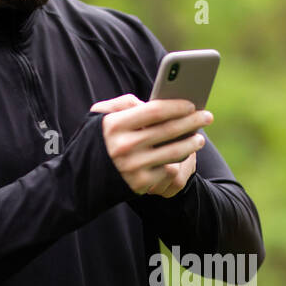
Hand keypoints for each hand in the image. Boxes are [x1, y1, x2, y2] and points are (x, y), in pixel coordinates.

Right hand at [88, 95, 212, 197]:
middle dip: (191, 122)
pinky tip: (185, 154)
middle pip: (168, 131)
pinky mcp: (139, 184)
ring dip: (191, 144)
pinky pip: (166, 169)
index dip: (176, 106)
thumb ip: (123, 104)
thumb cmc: (95, 142)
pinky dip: (177, 161)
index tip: (192, 103)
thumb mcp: (99, 118)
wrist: (79, 182)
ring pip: (173, 152)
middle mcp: (124, 147)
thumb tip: (152, 101)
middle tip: (207, 116)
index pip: (154, 111)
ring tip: (200, 138)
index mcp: (115, 125)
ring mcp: (133, 167)